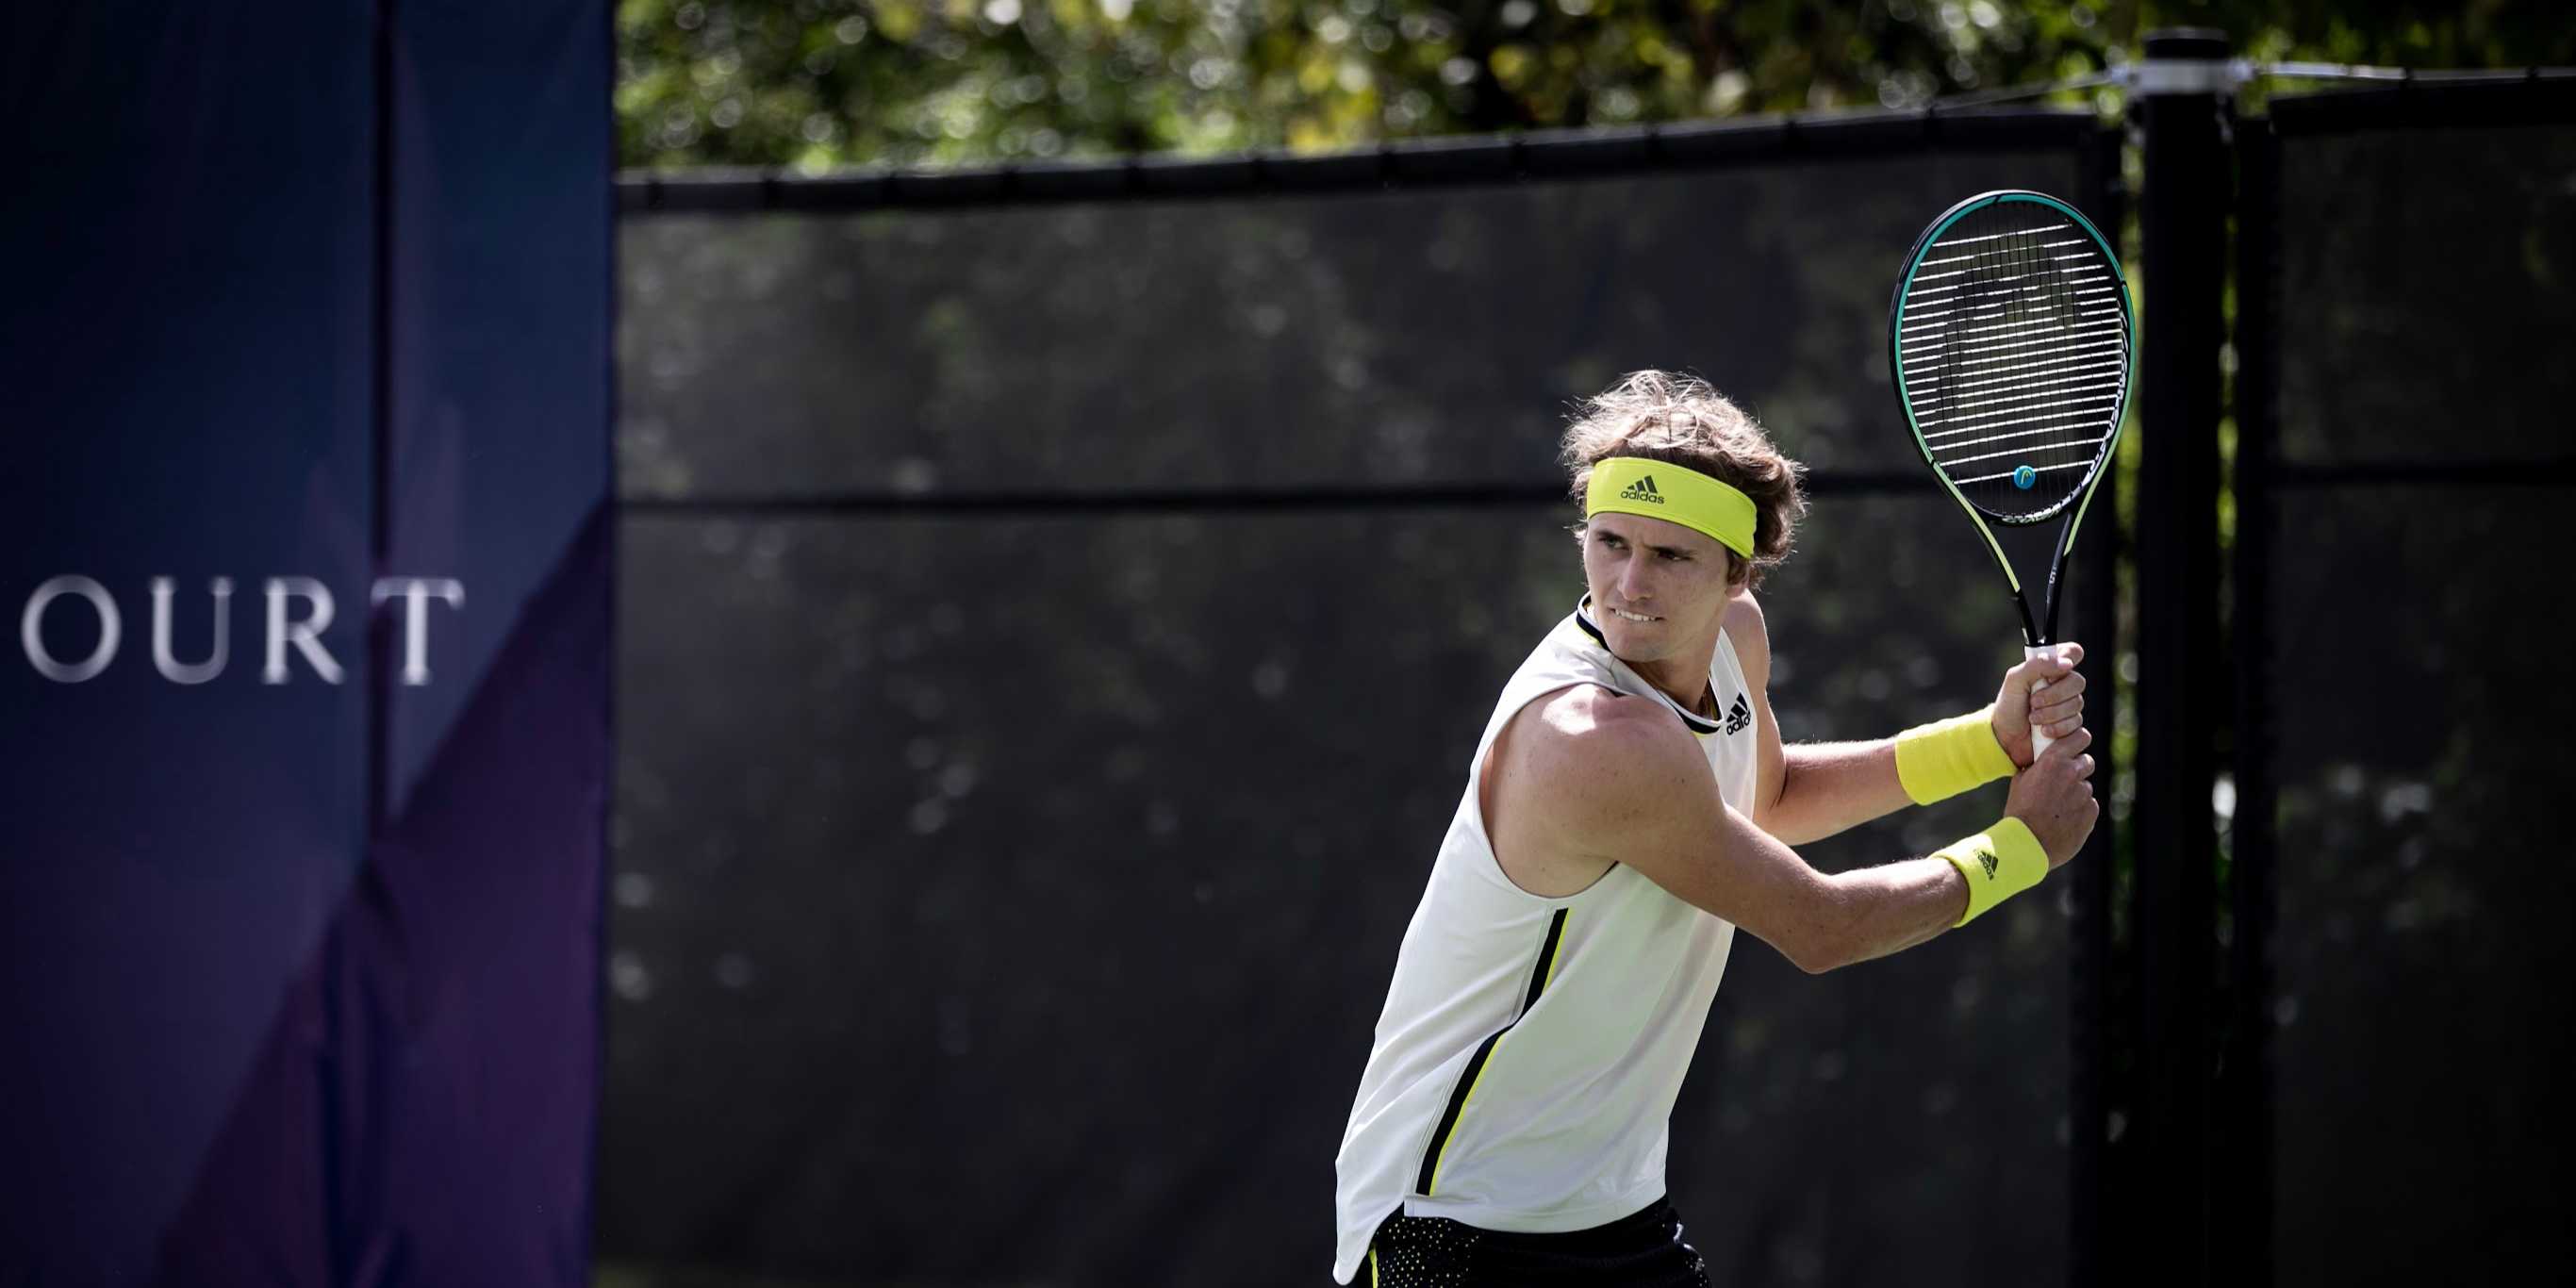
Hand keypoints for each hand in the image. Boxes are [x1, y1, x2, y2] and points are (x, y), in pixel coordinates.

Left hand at [1992, 642, 2084, 768]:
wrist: (2006, 738)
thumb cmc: (2009, 706)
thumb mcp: (2015, 681)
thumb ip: (2037, 665)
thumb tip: (2067, 663)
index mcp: (2051, 668)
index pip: (2073, 652)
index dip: (2069, 659)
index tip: (2053, 673)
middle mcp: (2063, 684)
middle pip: (2078, 681)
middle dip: (2054, 695)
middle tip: (2033, 702)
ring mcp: (2070, 705)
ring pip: (2077, 704)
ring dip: (2052, 713)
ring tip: (2033, 718)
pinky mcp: (2072, 725)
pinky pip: (2077, 725)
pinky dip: (2058, 728)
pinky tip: (2044, 731)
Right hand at [2004, 726, 2097, 867]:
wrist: (2028, 843)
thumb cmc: (2019, 811)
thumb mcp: (2020, 781)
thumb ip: (2037, 767)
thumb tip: (2042, 762)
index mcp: (2052, 761)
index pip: (2081, 736)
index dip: (2079, 741)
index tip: (2075, 747)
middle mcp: (2072, 773)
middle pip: (2087, 762)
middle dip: (2078, 769)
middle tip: (2064, 782)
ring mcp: (2084, 793)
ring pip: (2085, 786)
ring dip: (2076, 793)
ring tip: (2058, 808)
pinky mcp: (2091, 811)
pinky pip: (2089, 805)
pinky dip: (2080, 810)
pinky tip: (2064, 819)